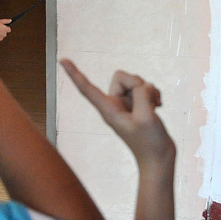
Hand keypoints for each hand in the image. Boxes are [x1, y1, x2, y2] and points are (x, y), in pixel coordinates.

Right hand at [0, 18, 11, 42]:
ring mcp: (0, 38)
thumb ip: (5, 21)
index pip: (9, 30)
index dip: (5, 28)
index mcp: (6, 29)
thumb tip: (10, 20)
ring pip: (0, 37)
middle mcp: (4, 34)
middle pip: (4, 33)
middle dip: (1, 31)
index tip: (2, 27)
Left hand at [60, 59, 174, 166]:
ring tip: (154, 108)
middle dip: (138, 84)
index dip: (75, 73)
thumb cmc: (150, 143)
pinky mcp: (136, 105)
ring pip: (136, 81)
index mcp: (108, 110)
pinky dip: (154, 94)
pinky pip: (144, 88)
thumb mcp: (146, 117)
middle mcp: (114, 105)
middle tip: (148, 103)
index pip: (87, 88)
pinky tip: (159, 106)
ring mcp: (125, 104)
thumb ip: (142, 95)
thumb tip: (143, 85)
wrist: (159, 159)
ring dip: (149, 91)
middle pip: (121, 76)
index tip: (62, 60)